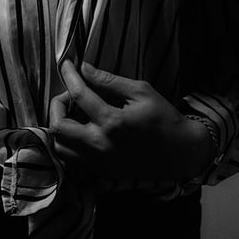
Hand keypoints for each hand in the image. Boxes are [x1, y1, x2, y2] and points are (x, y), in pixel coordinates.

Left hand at [49, 61, 213, 180]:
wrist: (181, 153)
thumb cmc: (163, 118)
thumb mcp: (140, 91)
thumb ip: (109, 80)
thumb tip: (84, 69)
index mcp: (113, 122)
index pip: (79, 95)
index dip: (69, 76)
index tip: (66, 64)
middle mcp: (101, 145)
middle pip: (58, 126)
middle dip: (57, 105)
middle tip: (69, 95)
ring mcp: (99, 163)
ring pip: (60, 147)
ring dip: (59, 126)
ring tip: (72, 113)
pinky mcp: (100, 173)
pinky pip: (70, 161)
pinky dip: (67, 144)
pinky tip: (78, 131)